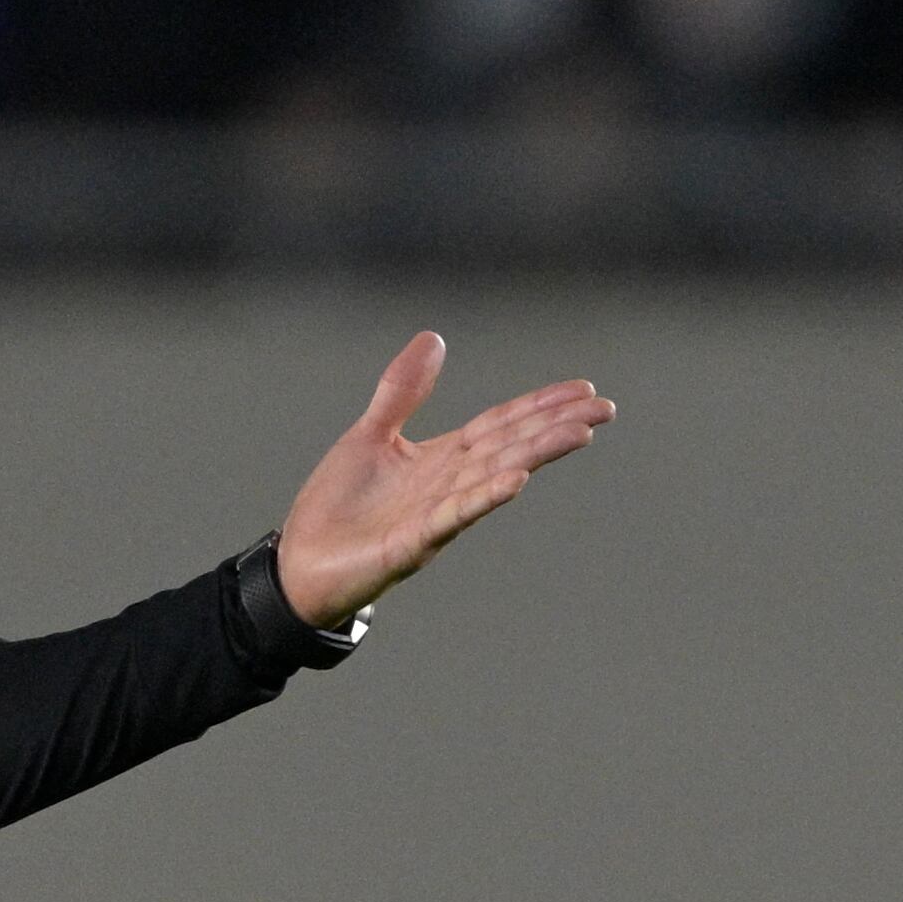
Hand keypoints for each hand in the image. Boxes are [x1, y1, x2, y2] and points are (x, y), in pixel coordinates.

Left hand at [274, 332, 613, 629]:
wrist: (298, 563)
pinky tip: (515, 479)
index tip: (583, 389)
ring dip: (534, 455)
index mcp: (440, 460)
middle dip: (555, 428)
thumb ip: (401, 392)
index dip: (539, 406)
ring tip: (578, 434)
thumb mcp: (370, 436)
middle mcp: (446, 487)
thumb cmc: (335, 506)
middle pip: (508, 448)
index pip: (499, 425)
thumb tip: (434, 338)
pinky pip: (452, 517)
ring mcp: (434, 517)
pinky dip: (483, 497)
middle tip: (604, 409)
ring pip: (492, 479)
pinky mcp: (411, 544)